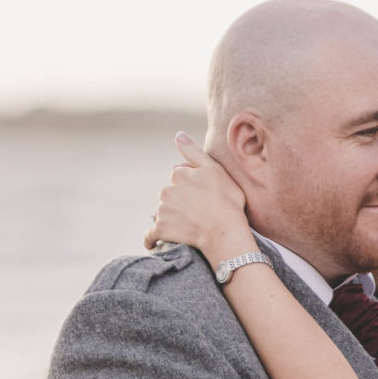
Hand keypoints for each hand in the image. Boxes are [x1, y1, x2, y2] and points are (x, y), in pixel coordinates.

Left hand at [146, 134, 253, 264]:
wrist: (225, 233)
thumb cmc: (226, 202)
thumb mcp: (215, 170)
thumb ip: (194, 152)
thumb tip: (178, 135)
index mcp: (179, 173)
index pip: (179, 177)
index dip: (191, 185)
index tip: (203, 195)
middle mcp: (167, 189)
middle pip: (171, 194)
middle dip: (180, 201)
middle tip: (199, 212)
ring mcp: (163, 210)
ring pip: (164, 212)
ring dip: (172, 218)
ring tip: (190, 227)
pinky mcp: (160, 229)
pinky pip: (150, 235)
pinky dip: (151, 239)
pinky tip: (154, 244)